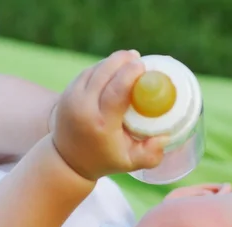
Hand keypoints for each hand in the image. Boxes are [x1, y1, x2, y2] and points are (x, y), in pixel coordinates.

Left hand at [51, 50, 168, 180]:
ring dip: (112, 62)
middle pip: (104, 73)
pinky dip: (102, 67)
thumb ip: (150, 155)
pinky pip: (87, 72)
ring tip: (129, 59)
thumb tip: (165, 137)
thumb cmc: (104, 159)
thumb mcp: (129, 163)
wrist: (67, 160)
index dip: (129, 73)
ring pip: (95, 70)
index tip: (143, 65)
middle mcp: (83, 108)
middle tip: (138, 58)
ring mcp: (71, 99)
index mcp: (101, 124)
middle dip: (122, 61)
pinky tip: (114, 66)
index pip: (115, 91)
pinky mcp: (66, 93)